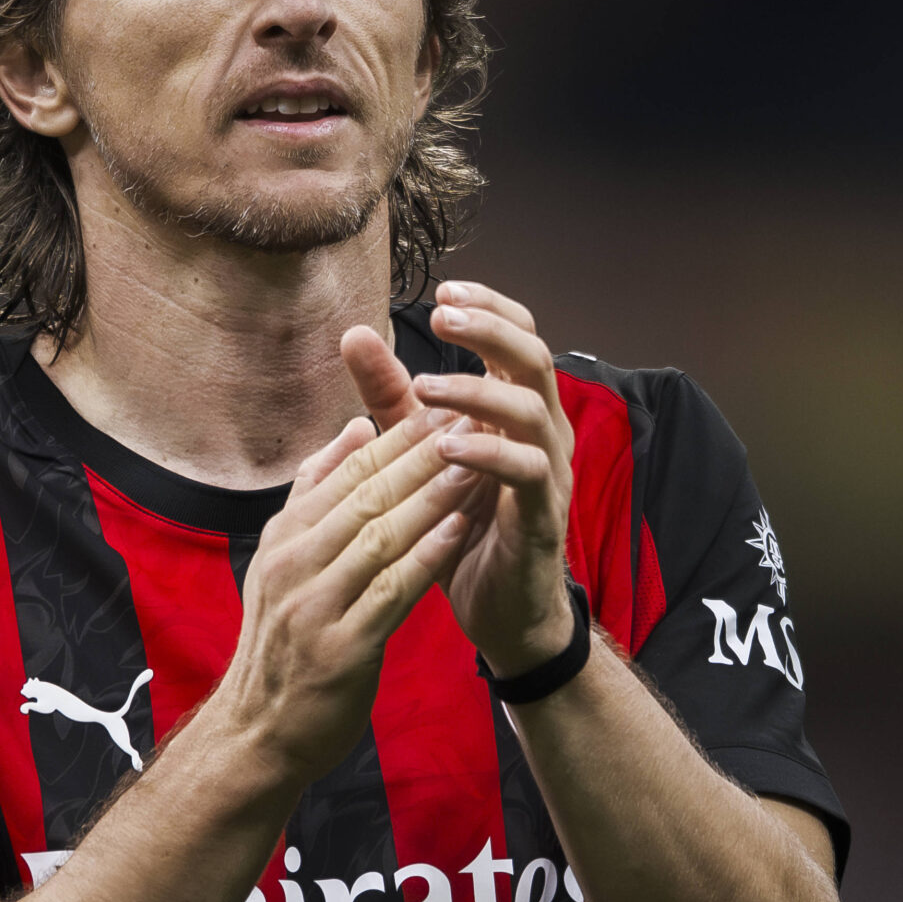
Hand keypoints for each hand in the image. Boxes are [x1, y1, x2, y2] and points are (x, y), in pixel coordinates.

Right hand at [211, 405, 481, 781]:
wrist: (258, 731)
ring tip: (478, 461)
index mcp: (285, 536)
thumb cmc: (284, 642)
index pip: (348, 470)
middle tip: (471, 416)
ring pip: (381, 535)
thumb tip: (356, 426)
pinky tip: (460, 528)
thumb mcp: (284, 557)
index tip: (443, 403)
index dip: (399, 435)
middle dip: (423, 453)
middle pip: (367, 494)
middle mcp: (294, 562)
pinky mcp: (341, 648)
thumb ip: (318, 491)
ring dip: (433, 496)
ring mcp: (314, 605)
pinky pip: (391, 591)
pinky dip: (427, 556)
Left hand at [340, 282, 575, 677]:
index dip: (489, 307)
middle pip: (534, 357)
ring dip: (478, 391)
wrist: (500, 611)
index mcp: (516, 408)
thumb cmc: (462, 527)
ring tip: (426, 386)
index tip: (443, 290)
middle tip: (443, 316)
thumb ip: (391, 396)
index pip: (518, 336)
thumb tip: (352, 335)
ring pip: (532, 408)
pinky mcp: (543, 514)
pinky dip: (488, 453)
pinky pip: (527, 471)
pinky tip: (447, 448)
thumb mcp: (418, 450)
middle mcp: (541, 431)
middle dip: (490, 331)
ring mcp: (549, 471)